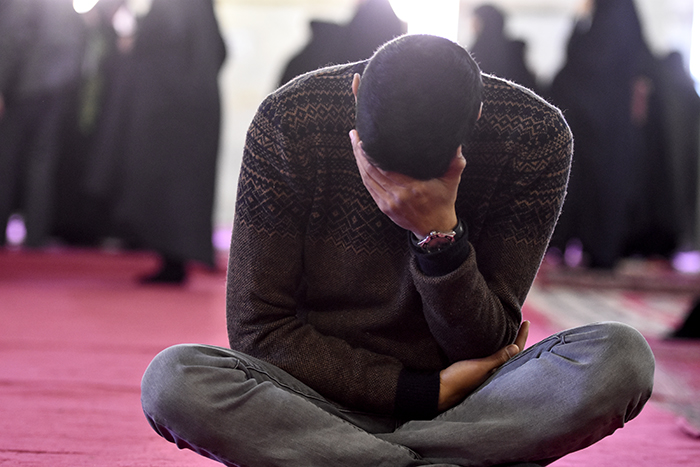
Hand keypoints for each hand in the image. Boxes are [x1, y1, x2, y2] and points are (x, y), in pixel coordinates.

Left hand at [349, 129, 464, 237]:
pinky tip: (360, 162)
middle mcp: (398, 195)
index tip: (368, 137)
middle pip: (372, 170)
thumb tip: (457, 143)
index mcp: (414, 188)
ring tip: (355, 144)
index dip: (373, 153)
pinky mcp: (384, 207)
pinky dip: (363, 174)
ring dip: (359, 161)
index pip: (386, 167)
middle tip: (356, 135)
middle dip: (361, 151)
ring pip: (367, 179)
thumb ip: (455, 162)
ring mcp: (389, 202)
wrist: (435, 228)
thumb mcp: (452, 182)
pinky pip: (369, 188)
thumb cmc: (443, 202)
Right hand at [438, 321, 529, 410]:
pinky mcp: (478, 373)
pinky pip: (494, 360)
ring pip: (503, 358)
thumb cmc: (459, 379)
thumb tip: (516, 347)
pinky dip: (498, 351)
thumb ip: (497, 359)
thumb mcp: (480, 367)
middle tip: (524, 326)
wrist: (441, 390)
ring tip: (514, 334)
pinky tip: (496, 346)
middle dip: (519, 341)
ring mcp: (487, 374)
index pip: (516, 352)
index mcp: (499, 373)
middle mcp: (495, 374)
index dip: (522, 336)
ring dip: (509, 346)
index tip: (526, 322)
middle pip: (513, 355)